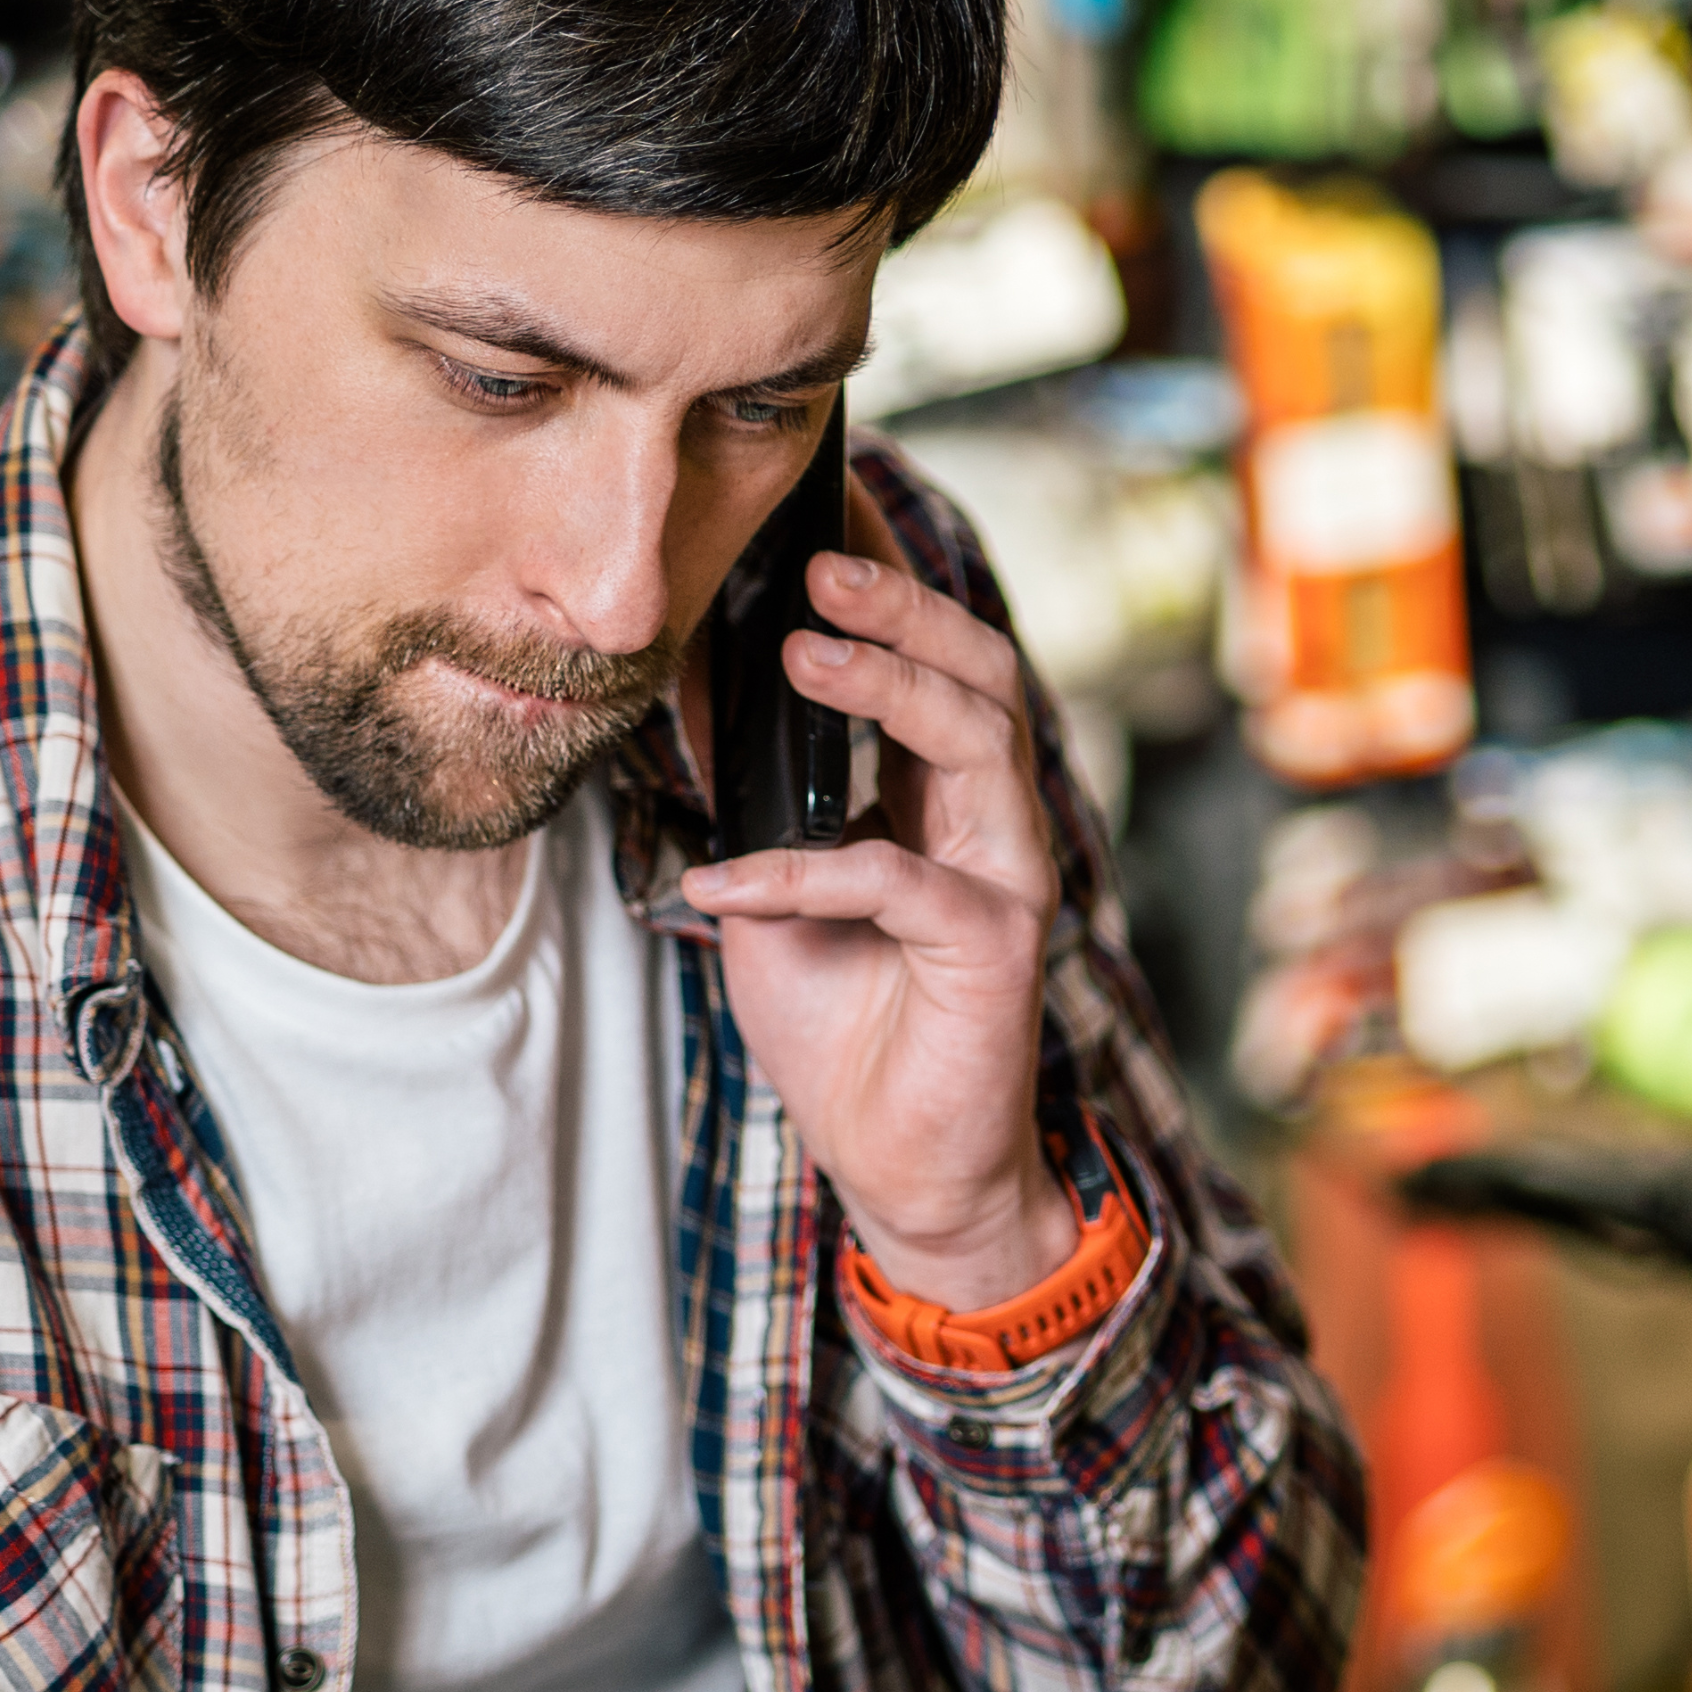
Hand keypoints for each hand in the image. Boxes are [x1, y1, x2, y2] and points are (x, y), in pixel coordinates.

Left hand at [682, 495, 1073, 1313]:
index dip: (891, 593)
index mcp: (945, 800)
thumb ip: (749, 806)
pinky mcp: (991, 949)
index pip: (938, 666)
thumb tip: (687, 697)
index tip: (823, 526)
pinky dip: (804, 873)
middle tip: (822, 566)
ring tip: (805, 653)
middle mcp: (991, 826)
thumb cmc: (846, 1027)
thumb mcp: (769, 893)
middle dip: (904, 609)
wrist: (900, 1165)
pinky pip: (897, 880)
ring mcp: (1004, 882)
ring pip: (976, 744)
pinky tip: (723, 880)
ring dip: (887, 688)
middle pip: (978, 677)